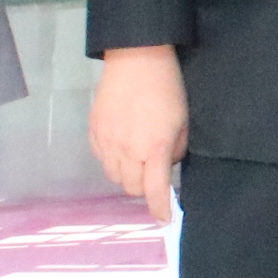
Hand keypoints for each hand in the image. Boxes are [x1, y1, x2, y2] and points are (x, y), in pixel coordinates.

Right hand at [90, 45, 189, 222]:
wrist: (137, 59)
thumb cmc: (167, 88)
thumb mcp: (183, 121)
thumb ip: (176, 150)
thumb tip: (165, 166)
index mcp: (154, 148)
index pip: (154, 190)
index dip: (159, 208)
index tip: (164, 218)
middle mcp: (127, 149)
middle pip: (131, 188)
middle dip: (144, 186)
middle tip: (154, 170)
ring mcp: (106, 141)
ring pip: (114, 177)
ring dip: (128, 174)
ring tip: (138, 156)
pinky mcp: (94, 131)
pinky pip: (101, 160)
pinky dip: (113, 161)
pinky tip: (123, 146)